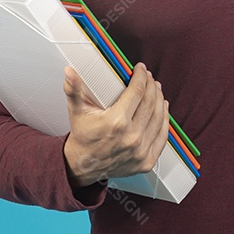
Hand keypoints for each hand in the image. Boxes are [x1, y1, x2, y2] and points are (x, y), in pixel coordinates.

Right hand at [62, 61, 169, 187]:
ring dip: (159, 100)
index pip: (137, 92)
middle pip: (150, 102)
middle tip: (148, 77)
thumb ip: (73, 89)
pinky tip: (162, 109)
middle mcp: (131, 137)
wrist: (83, 165)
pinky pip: (161, 136)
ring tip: (156, 89)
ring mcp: (140, 151)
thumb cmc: (83, 136)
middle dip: (151, 86)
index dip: (141, 77)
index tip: (140, 68)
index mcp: (116, 122)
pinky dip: (164, 120)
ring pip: (159, 118)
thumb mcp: (76, 110)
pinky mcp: (146, 161)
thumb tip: (69, 71)